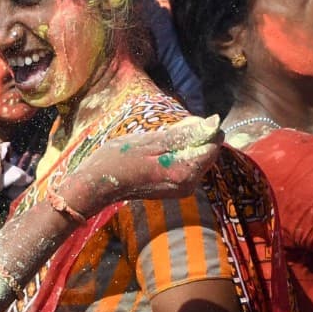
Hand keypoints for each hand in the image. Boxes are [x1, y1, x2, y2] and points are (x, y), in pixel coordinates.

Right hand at [61, 115, 222, 213]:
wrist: (98, 185)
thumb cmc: (119, 160)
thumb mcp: (151, 141)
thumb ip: (185, 134)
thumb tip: (214, 123)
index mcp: (185, 172)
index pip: (214, 144)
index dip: (201, 128)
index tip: (178, 125)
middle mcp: (189, 184)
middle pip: (207, 151)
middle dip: (192, 137)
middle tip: (164, 133)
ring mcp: (183, 189)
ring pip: (196, 157)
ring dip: (183, 144)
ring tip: (158, 143)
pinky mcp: (176, 189)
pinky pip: (187, 165)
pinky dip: (177, 154)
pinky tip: (157, 152)